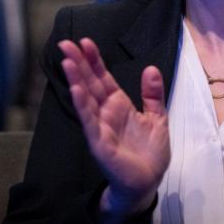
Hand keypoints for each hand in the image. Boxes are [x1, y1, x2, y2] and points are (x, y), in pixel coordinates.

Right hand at [58, 38, 169, 223]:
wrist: (148, 181)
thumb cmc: (150, 153)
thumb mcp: (157, 117)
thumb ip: (152, 94)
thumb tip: (151, 68)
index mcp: (118, 104)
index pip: (103, 78)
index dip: (94, 60)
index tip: (86, 42)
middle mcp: (106, 113)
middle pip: (90, 83)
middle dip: (78, 63)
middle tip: (66, 43)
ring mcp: (100, 127)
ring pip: (86, 99)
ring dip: (76, 80)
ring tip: (66, 61)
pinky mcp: (99, 142)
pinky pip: (89, 121)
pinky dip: (82, 105)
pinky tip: (76, 90)